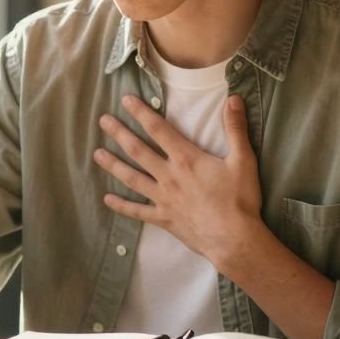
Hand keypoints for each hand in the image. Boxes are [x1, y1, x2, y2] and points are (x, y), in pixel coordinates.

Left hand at [94, 93, 263, 264]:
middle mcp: (169, 176)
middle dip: (119, 134)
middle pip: (138, 150)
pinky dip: (122, 206)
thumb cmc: (239, 200)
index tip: (125, 100)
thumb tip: (233, 98)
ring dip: (113, 165)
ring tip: (96, 154)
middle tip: (103, 121)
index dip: (141, 112)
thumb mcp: (243, 160)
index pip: (158, 129)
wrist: (235, 240)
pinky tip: (107, 200)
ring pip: (132, 178)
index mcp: (186, 159)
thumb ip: (235, 128)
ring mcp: (163, 198)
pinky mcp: (163, 219)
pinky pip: (138, 211)